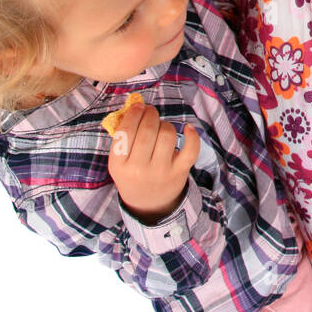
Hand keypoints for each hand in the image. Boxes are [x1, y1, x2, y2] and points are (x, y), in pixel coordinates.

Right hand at [107, 103, 199, 224]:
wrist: (150, 205)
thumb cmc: (133, 175)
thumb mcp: (120, 161)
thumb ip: (123, 136)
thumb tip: (135, 106)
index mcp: (119, 165)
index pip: (125, 132)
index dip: (133, 114)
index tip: (138, 106)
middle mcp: (139, 169)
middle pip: (147, 131)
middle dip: (150, 115)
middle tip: (150, 111)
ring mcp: (161, 172)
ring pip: (167, 135)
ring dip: (165, 124)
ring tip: (161, 127)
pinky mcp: (179, 172)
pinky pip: (190, 149)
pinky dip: (192, 136)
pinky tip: (188, 128)